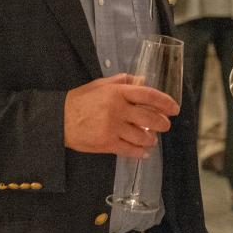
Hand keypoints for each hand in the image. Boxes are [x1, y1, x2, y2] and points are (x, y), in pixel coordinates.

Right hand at [64, 74, 179, 157]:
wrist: (58, 119)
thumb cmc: (80, 100)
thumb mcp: (101, 84)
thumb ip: (123, 81)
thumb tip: (142, 80)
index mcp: (118, 92)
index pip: (149, 95)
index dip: (165, 102)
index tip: (174, 108)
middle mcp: (118, 109)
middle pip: (149, 118)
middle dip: (162, 123)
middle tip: (165, 126)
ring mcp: (113, 127)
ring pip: (142, 136)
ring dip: (151, 139)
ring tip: (152, 139)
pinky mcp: (106, 143)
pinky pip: (129, 150)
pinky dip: (140, 152)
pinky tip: (143, 152)